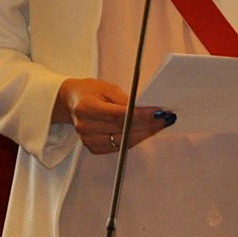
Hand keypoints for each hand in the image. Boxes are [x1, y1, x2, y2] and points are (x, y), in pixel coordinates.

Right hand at [54, 77, 174, 154]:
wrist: (71, 102)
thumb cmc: (90, 91)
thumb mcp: (107, 88)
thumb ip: (126, 100)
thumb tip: (147, 110)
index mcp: (85, 107)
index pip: (118, 114)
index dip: (141, 115)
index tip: (159, 112)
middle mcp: (85, 126)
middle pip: (124, 129)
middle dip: (149, 124)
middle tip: (167, 117)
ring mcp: (88, 140)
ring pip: (125, 140)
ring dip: (146, 132)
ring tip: (161, 123)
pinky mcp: (93, 148)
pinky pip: (121, 146)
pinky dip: (135, 138)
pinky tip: (147, 131)